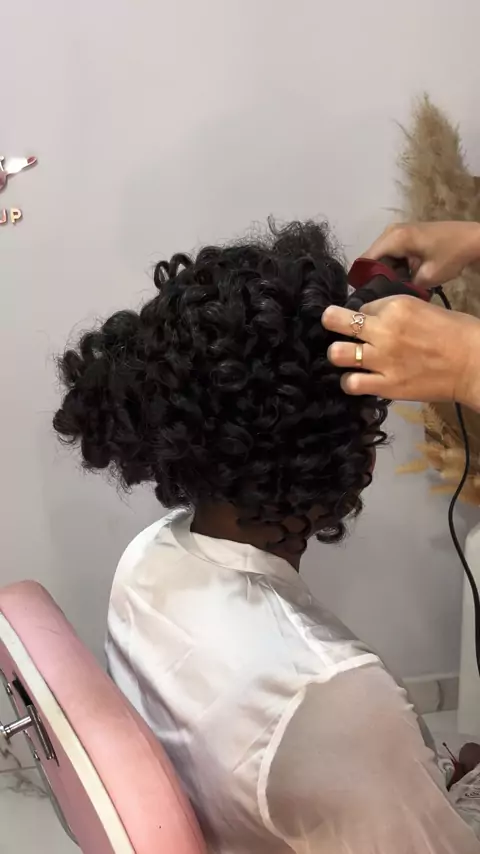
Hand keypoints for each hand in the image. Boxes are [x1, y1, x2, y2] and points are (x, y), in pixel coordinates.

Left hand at [322, 296, 479, 409]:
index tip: (366, 322)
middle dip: (332, 323)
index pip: (360, 307)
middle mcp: (383, 330)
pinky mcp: (386, 385)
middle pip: (336, 321)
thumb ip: (395, 312)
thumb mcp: (423, 308)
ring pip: (337, 353)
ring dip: (338, 355)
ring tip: (346, 358)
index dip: (361, 315)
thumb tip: (373, 317)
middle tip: (336, 329)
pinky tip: (357, 379)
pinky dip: (350, 382)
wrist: (474, 363)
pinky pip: (351, 384)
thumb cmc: (456, 332)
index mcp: (396, 306)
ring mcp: (382, 359)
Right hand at [365, 221, 479, 287]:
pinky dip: (392, 267)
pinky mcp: (404, 236)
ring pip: (380, 257)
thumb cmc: (451, 255)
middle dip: (373, 277)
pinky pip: (390, 253)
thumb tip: (387, 296)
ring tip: (390, 290)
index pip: (366, 260)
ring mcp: (397, 232)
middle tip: (379, 298)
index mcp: (394, 238)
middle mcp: (391, 232)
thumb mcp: (427, 277)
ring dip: (384, 273)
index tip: (366, 298)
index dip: (363, 280)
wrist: (472, 239)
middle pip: (371, 258)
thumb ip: (403, 287)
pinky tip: (399, 280)